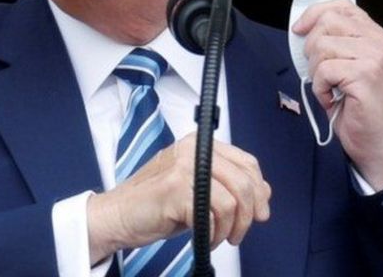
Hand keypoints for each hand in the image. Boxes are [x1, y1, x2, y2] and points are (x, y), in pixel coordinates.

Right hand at [86, 133, 270, 263]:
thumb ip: (228, 186)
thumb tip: (264, 193)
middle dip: (249, 215)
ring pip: (233, 200)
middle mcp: (192, 150)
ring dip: (230, 228)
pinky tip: (204, 239)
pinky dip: (213, 234)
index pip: (247, 162)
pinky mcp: (176, 188)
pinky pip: (214, 215)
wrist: (118, 215)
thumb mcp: (198, 190)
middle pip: (244, 182)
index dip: (259, 190)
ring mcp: (183, 167)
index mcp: (199, 145)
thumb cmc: (156, 204)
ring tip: (218, 237)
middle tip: (238, 233)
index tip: (260, 213)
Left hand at [293, 0, 382, 189]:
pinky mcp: (366, 75)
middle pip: (326, 23)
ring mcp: (375, 57)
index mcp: (376, 35)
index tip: (299, 30)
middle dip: (311, 48)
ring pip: (322, 47)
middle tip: (321, 72)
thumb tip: (302, 27)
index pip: (340, 6)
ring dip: (316, 72)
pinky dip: (320, 88)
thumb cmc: (358, 104)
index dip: (314, 14)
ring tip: (330, 88)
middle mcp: (379, 41)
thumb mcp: (348, 64)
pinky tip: (332, 98)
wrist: (378, 139)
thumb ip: (335, 41)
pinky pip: (324, 70)